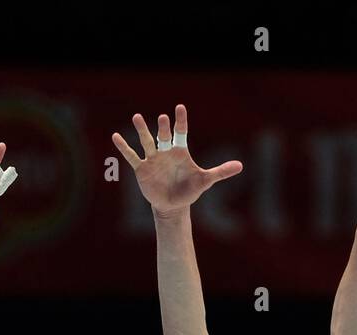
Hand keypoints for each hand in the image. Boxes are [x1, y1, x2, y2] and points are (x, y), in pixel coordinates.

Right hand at [111, 104, 241, 215]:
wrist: (173, 205)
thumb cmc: (190, 190)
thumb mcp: (205, 181)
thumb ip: (220, 172)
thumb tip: (241, 166)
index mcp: (180, 151)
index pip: (180, 132)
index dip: (180, 121)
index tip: (180, 108)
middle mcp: (165, 152)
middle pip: (163, 136)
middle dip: (162, 128)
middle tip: (162, 118)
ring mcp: (153, 159)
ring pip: (146, 142)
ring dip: (142, 130)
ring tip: (136, 117)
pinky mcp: (142, 169)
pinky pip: (132, 156)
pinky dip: (124, 148)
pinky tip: (116, 137)